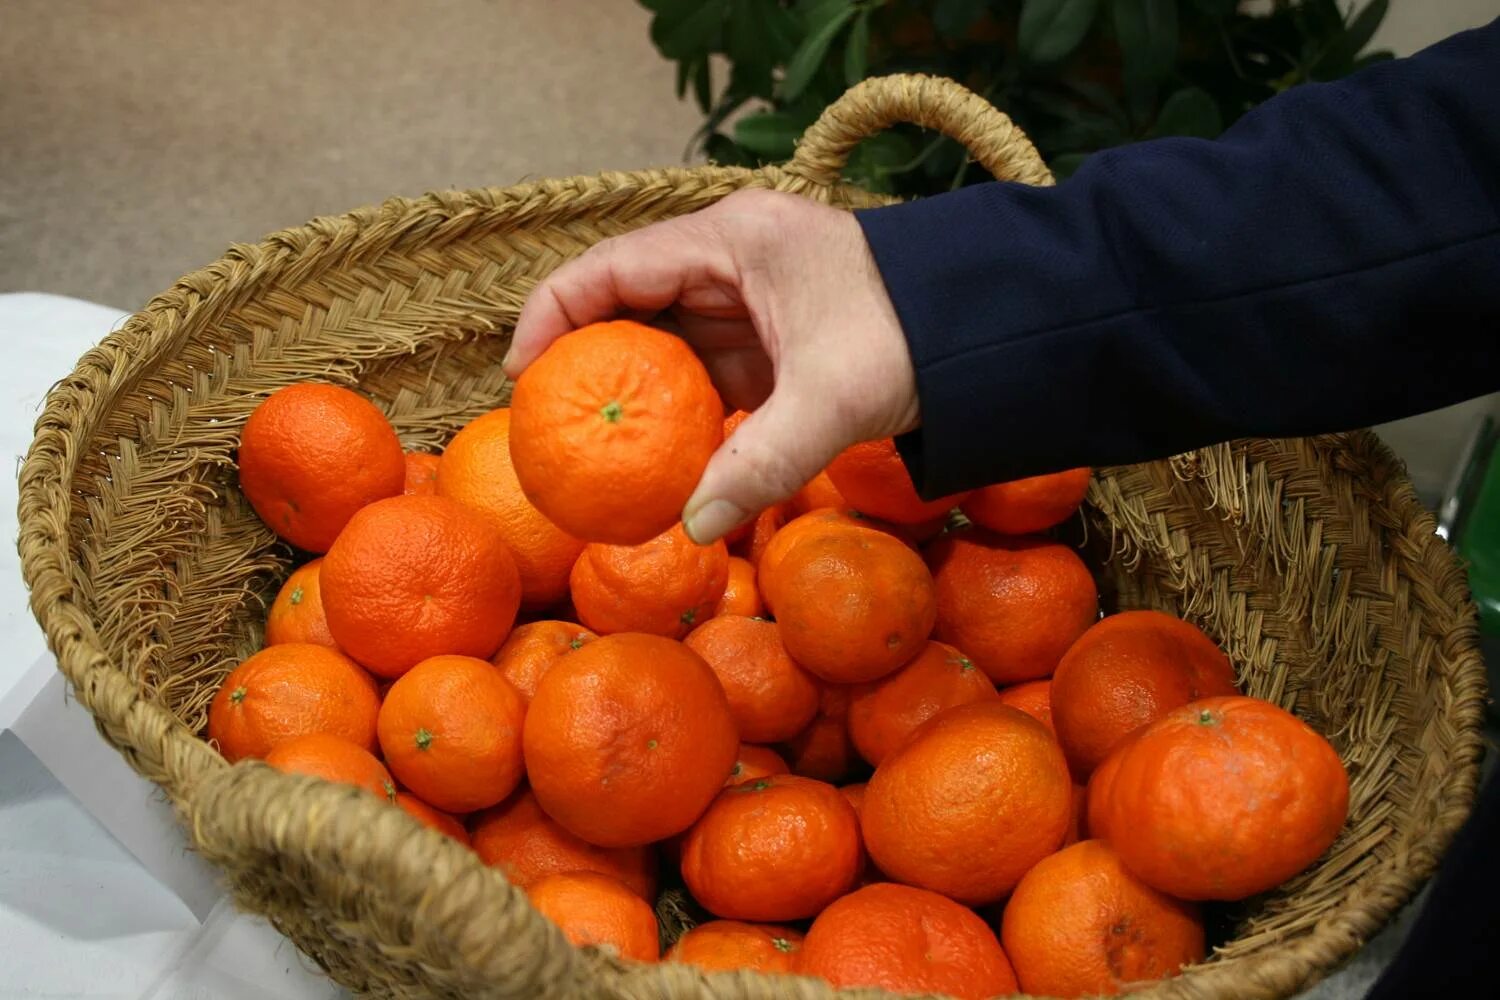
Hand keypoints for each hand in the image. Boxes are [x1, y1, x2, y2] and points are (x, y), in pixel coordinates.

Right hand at [505, 189, 917, 543]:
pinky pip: (706, 370)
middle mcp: (732, 258)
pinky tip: (658, 455)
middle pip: (628, 301)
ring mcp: (753, 299)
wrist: (997, 332)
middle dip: (585, 359)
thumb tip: (692, 529)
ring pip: (665, 341)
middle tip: (548, 424)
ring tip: (587, 447)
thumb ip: (759, 465)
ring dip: (632, 390)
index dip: (552, 315)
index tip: (521, 378)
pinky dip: (680, 410)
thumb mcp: (832, 401)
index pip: (611, 267)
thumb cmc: (917, 339)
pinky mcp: (775, 339)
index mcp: (732, 240)